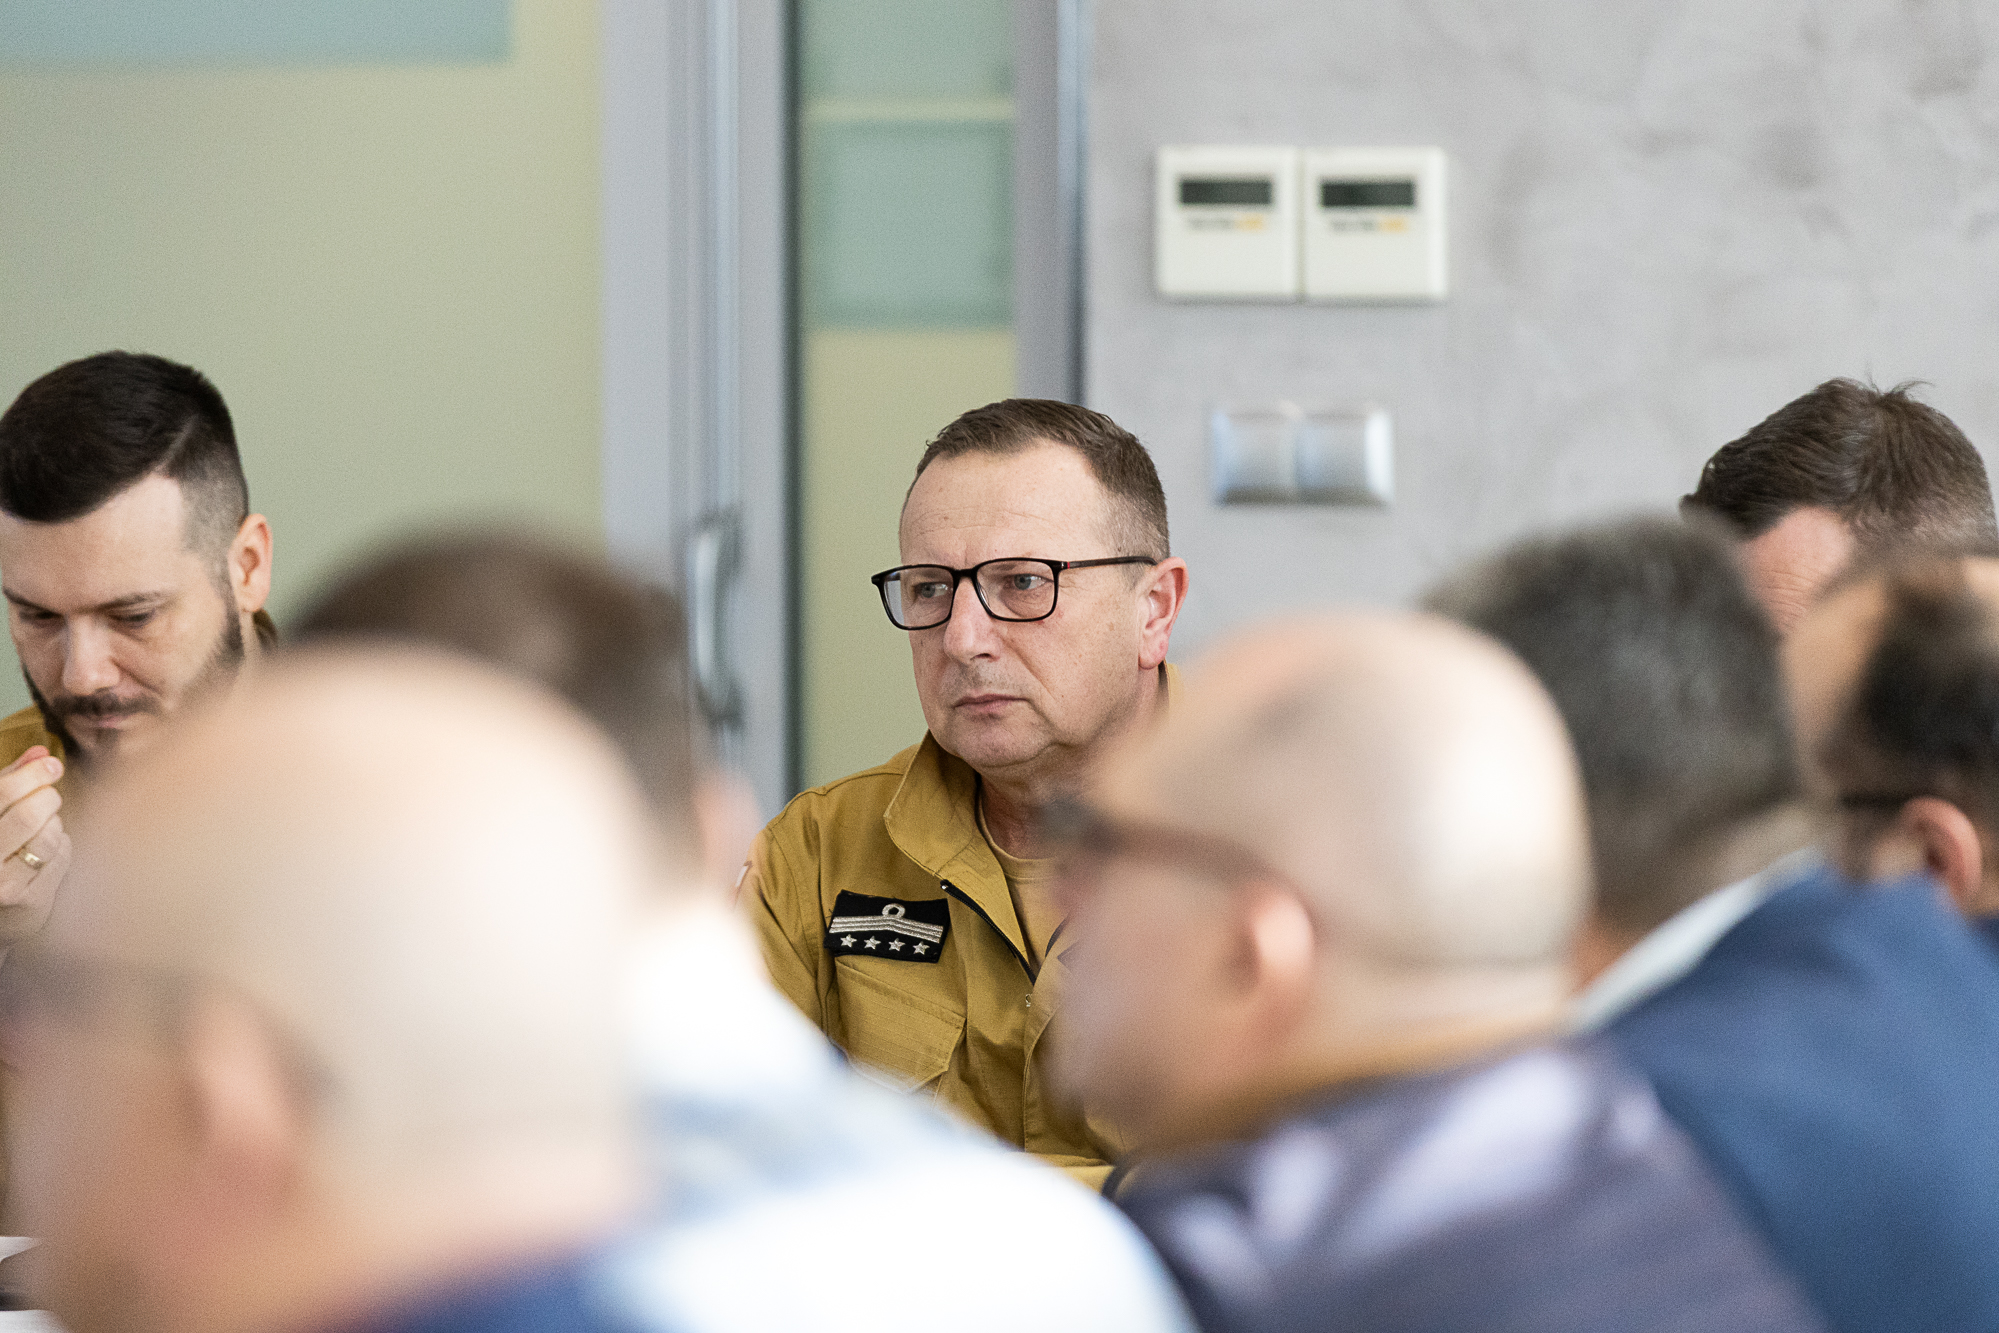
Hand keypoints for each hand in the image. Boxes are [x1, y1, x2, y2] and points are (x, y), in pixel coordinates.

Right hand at [0, 746, 68, 950]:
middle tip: (49, 796)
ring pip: (49, 836)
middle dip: (47, 797)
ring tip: (43, 825)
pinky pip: (62, 857)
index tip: (51, 764)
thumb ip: (8, 782)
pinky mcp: (30, 903)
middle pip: (28, 815)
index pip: (0, 795)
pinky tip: (47, 848)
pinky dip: (62, 844)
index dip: (31, 774)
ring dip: (54, 822)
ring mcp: (4, 886)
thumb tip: (41, 752)